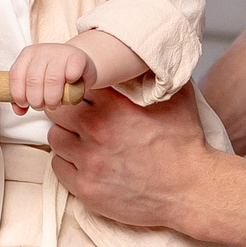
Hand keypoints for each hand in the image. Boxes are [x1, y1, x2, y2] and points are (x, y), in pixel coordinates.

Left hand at [8, 41, 94, 112]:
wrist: (80, 62)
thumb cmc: (56, 75)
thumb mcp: (36, 82)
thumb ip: (24, 95)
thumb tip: (19, 111)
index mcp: (27, 55)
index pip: (16, 76)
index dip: (19, 95)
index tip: (27, 104)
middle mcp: (42, 51)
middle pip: (33, 81)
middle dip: (37, 101)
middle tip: (44, 106)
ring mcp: (60, 53)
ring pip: (52, 81)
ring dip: (53, 100)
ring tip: (55, 104)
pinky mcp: (77, 57)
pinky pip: (71, 74)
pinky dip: (70, 85)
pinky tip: (70, 87)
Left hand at [50, 83, 213, 235]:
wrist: (190, 190)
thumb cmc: (185, 146)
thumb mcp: (179, 99)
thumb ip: (158, 75)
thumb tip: (152, 56)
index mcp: (116, 106)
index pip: (76, 84)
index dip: (80, 87)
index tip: (87, 94)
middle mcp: (97, 131)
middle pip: (57, 109)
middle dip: (67, 109)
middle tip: (80, 115)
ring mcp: (89, 161)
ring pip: (55, 137)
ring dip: (66, 136)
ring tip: (84, 139)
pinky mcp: (85, 187)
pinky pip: (58, 166)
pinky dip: (68, 162)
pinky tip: (86, 161)